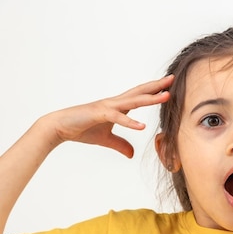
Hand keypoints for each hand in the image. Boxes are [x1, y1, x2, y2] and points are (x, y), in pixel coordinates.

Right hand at [45, 75, 173, 157]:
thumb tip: (132, 154)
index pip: (140, 96)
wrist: (59, 127)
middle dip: (157, 86)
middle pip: (140, 92)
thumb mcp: (106, 140)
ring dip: (150, 99)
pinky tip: (141, 126)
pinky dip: (130, 122)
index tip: (170, 86)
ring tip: (166, 96)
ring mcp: (107, 107)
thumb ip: (120, 145)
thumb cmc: (81, 129)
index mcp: (117, 106)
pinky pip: (117, 117)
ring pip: (132, 101)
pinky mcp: (99, 115)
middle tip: (173, 79)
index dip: (154, 91)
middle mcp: (114, 103)